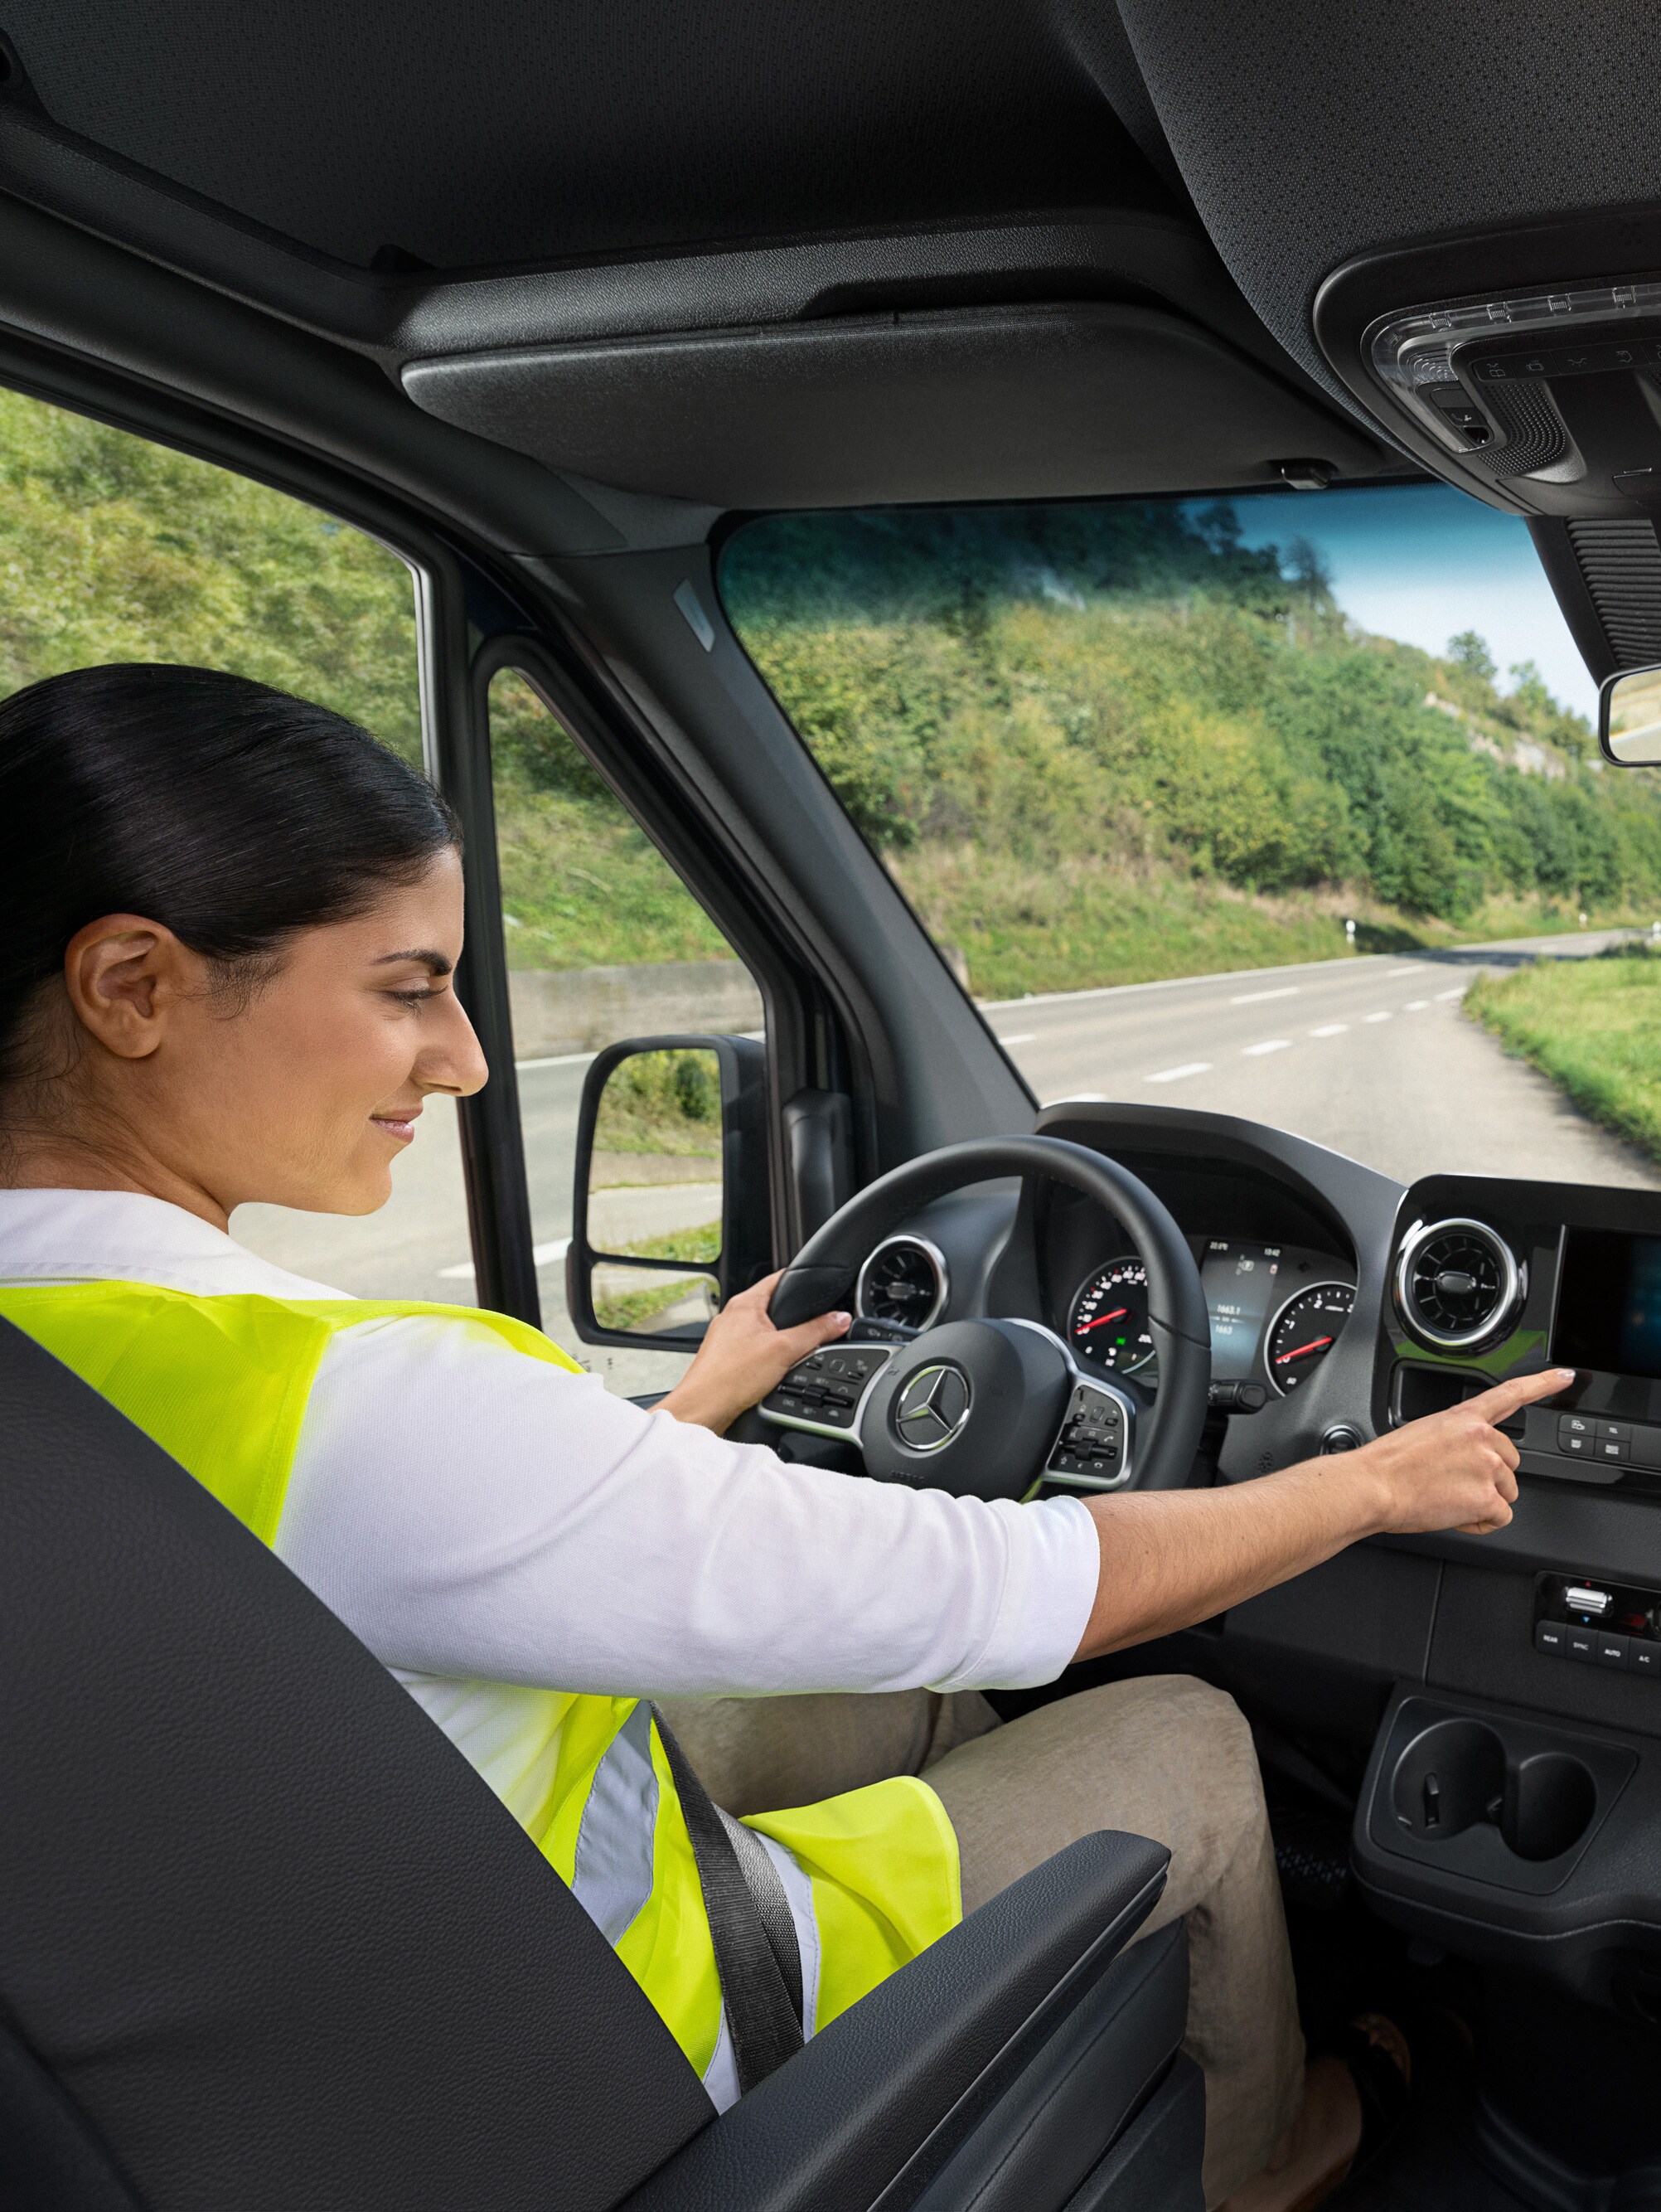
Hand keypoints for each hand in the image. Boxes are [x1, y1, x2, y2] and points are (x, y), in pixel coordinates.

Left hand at [659, 1270, 851, 1433]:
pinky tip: (773, 1373)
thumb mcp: (785, 1350)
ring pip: (765, 1331)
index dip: (802, 1281)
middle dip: (794, 1319)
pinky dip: (768, 1358)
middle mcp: (732, 1316)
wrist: (704, 1408)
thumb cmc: (730, 1377)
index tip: (818, 1286)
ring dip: (780, 1342)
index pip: (779, 1278)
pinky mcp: (727, 1358)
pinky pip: (755, 1350)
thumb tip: (839, 1318)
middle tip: (810, 1331)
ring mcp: (727, 1337)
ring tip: (788, 1357)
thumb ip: (816, 1332)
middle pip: (774, 1307)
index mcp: (744, 1303)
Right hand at [1349, 1366, 1574, 1536]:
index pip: (1511, 1394)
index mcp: (1463, 1418)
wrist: (1373, 1486)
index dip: (1543, 1383)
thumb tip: (1464, 1464)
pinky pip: (1499, 1518)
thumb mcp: (1423, 1435)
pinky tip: (1454, 1515)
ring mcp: (1487, 1467)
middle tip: (1453, 1484)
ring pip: (1506, 1493)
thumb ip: (1455, 1441)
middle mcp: (1481, 1438)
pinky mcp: (1487, 1497)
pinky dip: (1479, 1523)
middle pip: (1510, 1463)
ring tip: (1447, 1499)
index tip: (1565, 1377)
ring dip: (1483, 1501)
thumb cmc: (1387, 1465)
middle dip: (1489, 1478)